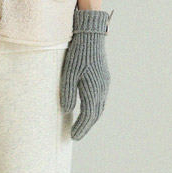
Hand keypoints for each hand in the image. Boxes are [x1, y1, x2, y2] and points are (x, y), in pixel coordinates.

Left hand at [60, 7, 112, 139]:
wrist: (91, 36)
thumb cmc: (77, 53)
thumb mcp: (68, 72)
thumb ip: (68, 92)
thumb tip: (67, 111)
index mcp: (93, 88)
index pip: (88, 115)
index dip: (81, 127)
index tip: (72, 136)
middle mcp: (102, 88)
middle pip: (95, 114)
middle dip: (86, 126)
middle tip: (76, 136)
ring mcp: (104, 83)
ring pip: (100, 107)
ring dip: (91, 119)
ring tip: (81, 127)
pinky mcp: (104, 78)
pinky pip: (101, 99)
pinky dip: (94, 109)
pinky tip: (88, 110)